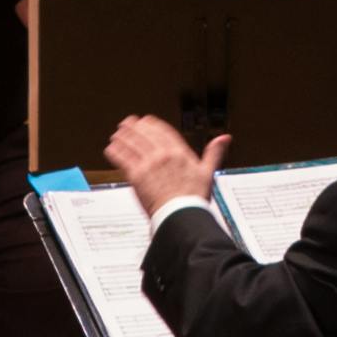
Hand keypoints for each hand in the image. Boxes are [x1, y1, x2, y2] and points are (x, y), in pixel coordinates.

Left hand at [102, 114, 222, 215]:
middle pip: (145, 134)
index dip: (151, 124)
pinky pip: (122, 158)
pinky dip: (115, 151)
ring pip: (132, 143)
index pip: (162, 130)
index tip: (145, 121)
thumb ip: (214, 153)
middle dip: (134, 127)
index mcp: (180, 152)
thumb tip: (225, 138)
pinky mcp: (136, 175)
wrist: (181, 215)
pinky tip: (111, 148)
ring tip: (117, 134)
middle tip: (126, 124)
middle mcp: (163, 155)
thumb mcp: (208, 172)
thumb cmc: (194, 198)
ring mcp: (149, 164)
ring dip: (123, 136)